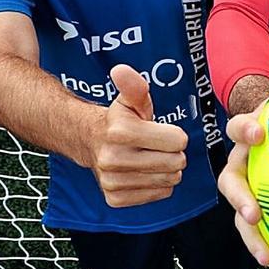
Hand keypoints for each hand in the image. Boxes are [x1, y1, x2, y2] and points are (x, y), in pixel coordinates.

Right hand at [88, 65, 188, 207]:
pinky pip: (159, 195)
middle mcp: (113, 159)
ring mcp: (113, 181)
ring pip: (170, 180)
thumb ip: (134, 86)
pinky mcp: (115, 199)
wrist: (89, 142)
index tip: (161, 131)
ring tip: (150, 158)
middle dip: (173, 153)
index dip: (174, 135)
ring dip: (166, 170)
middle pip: (176, 162)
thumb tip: (121, 70)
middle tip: (157, 146)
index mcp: (120, 132)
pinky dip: (157, 186)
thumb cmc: (119, 120)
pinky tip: (143, 173)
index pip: (179, 141)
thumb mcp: (129, 101)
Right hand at [214, 30, 268, 268]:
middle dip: (239, 198)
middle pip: (231, 181)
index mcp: (256, 132)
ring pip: (243, 217)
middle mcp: (247, 162)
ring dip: (254, 239)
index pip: (242, 126)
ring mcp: (253, 189)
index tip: (259, 132)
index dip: (246, 128)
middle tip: (254, 213)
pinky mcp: (267, 213)